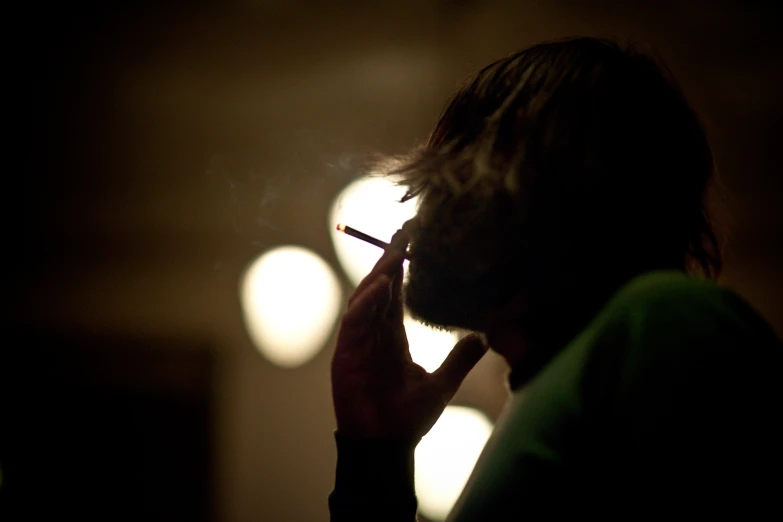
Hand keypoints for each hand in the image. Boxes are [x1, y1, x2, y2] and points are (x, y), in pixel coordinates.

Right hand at [331, 227, 487, 440]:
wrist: (386, 446)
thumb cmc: (408, 418)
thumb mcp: (442, 384)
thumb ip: (459, 360)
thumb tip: (483, 338)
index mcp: (391, 339)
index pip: (395, 297)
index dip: (401, 270)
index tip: (410, 243)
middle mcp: (373, 336)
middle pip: (379, 290)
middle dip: (389, 261)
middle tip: (402, 234)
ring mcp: (358, 344)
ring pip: (366, 300)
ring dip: (379, 276)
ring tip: (395, 253)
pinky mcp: (346, 355)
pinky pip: (354, 323)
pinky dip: (366, 303)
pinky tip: (381, 285)